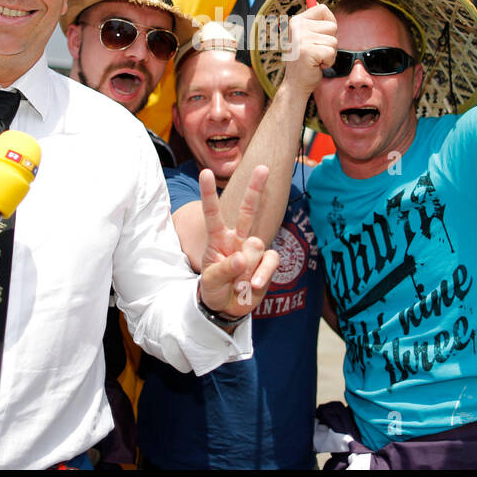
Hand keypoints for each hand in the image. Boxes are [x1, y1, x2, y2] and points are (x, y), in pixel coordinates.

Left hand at [198, 166, 278, 318]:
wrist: (228, 309)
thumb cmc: (214, 289)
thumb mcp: (210, 282)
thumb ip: (223, 270)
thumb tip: (243, 258)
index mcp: (217, 239)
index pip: (212, 213)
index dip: (209, 193)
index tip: (205, 172)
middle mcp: (236, 239)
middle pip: (247, 210)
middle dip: (255, 189)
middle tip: (262, 168)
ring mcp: (253, 250)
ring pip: (256, 244)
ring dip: (248, 267)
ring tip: (238, 284)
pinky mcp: (267, 261)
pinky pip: (271, 260)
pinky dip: (263, 273)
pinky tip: (253, 285)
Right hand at [280, 5, 336, 93]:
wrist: (295, 84)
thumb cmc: (305, 61)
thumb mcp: (307, 37)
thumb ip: (315, 23)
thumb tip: (321, 5)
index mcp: (296, 21)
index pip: (322, 9)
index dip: (329, 22)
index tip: (322, 35)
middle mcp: (297, 27)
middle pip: (332, 26)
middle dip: (330, 41)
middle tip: (317, 51)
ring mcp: (301, 39)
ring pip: (334, 41)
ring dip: (330, 53)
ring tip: (316, 59)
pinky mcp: (308, 51)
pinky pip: (331, 52)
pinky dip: (328, 62)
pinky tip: (316, 65)